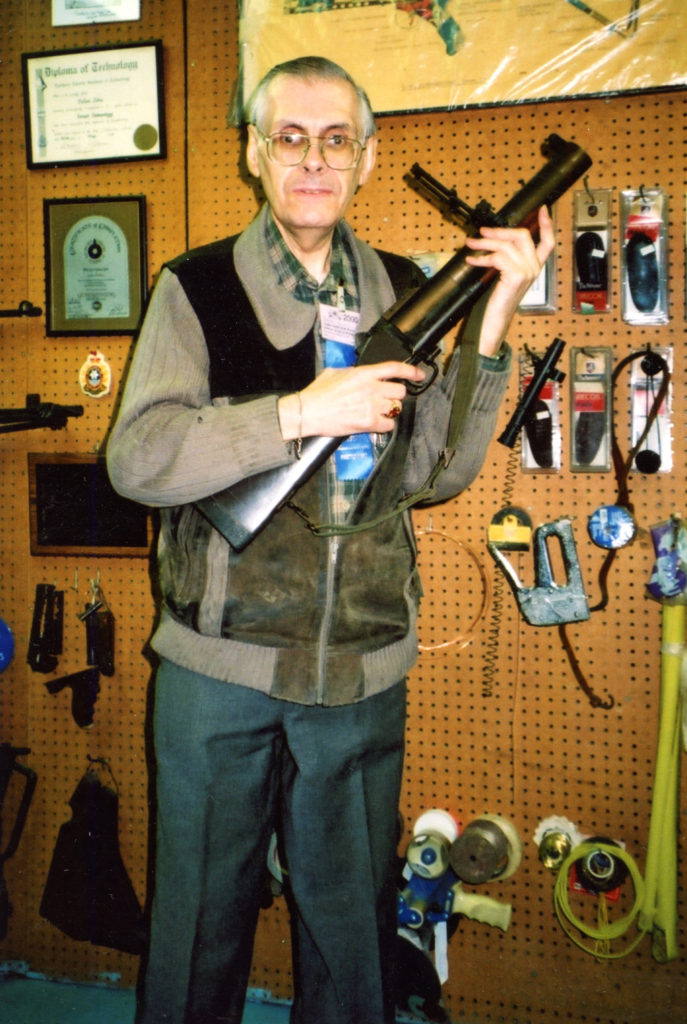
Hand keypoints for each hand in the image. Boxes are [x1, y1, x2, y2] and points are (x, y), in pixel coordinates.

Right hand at [278, 360, 424, 440]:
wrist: (308, 412)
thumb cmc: (318, 393)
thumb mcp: (335, 372)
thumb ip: (354, 372)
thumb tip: (361, 374)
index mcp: (364, 373)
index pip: (395, 369)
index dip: (411, 371)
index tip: (418, 375)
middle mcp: (371, 388)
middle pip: (400, 392)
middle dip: (395, 395)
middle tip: (386, 399)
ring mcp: (371, 406)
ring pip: (396, 408)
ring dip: (389, 411)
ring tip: (376, 412)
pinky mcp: (368, 423)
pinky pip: (389, 425)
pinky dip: (384, 425)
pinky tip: (375, 423)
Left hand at [464, 205, 555, 355]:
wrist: (494, 322)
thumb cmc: (497, 302)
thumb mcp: (505, 277)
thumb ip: (507, 261)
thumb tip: (495, 241)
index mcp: (535, 267)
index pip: (548, 242)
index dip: (546, 225)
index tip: (542, 210)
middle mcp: (534, 268)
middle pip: (522, 236)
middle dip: (500, 230)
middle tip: (482, 232)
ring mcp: (527, 272)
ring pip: (506, 245)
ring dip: (484, 243)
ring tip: (471, 244)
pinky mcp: (516, 276)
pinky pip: (498, 257)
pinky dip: (481, 257)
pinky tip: (472, 260)